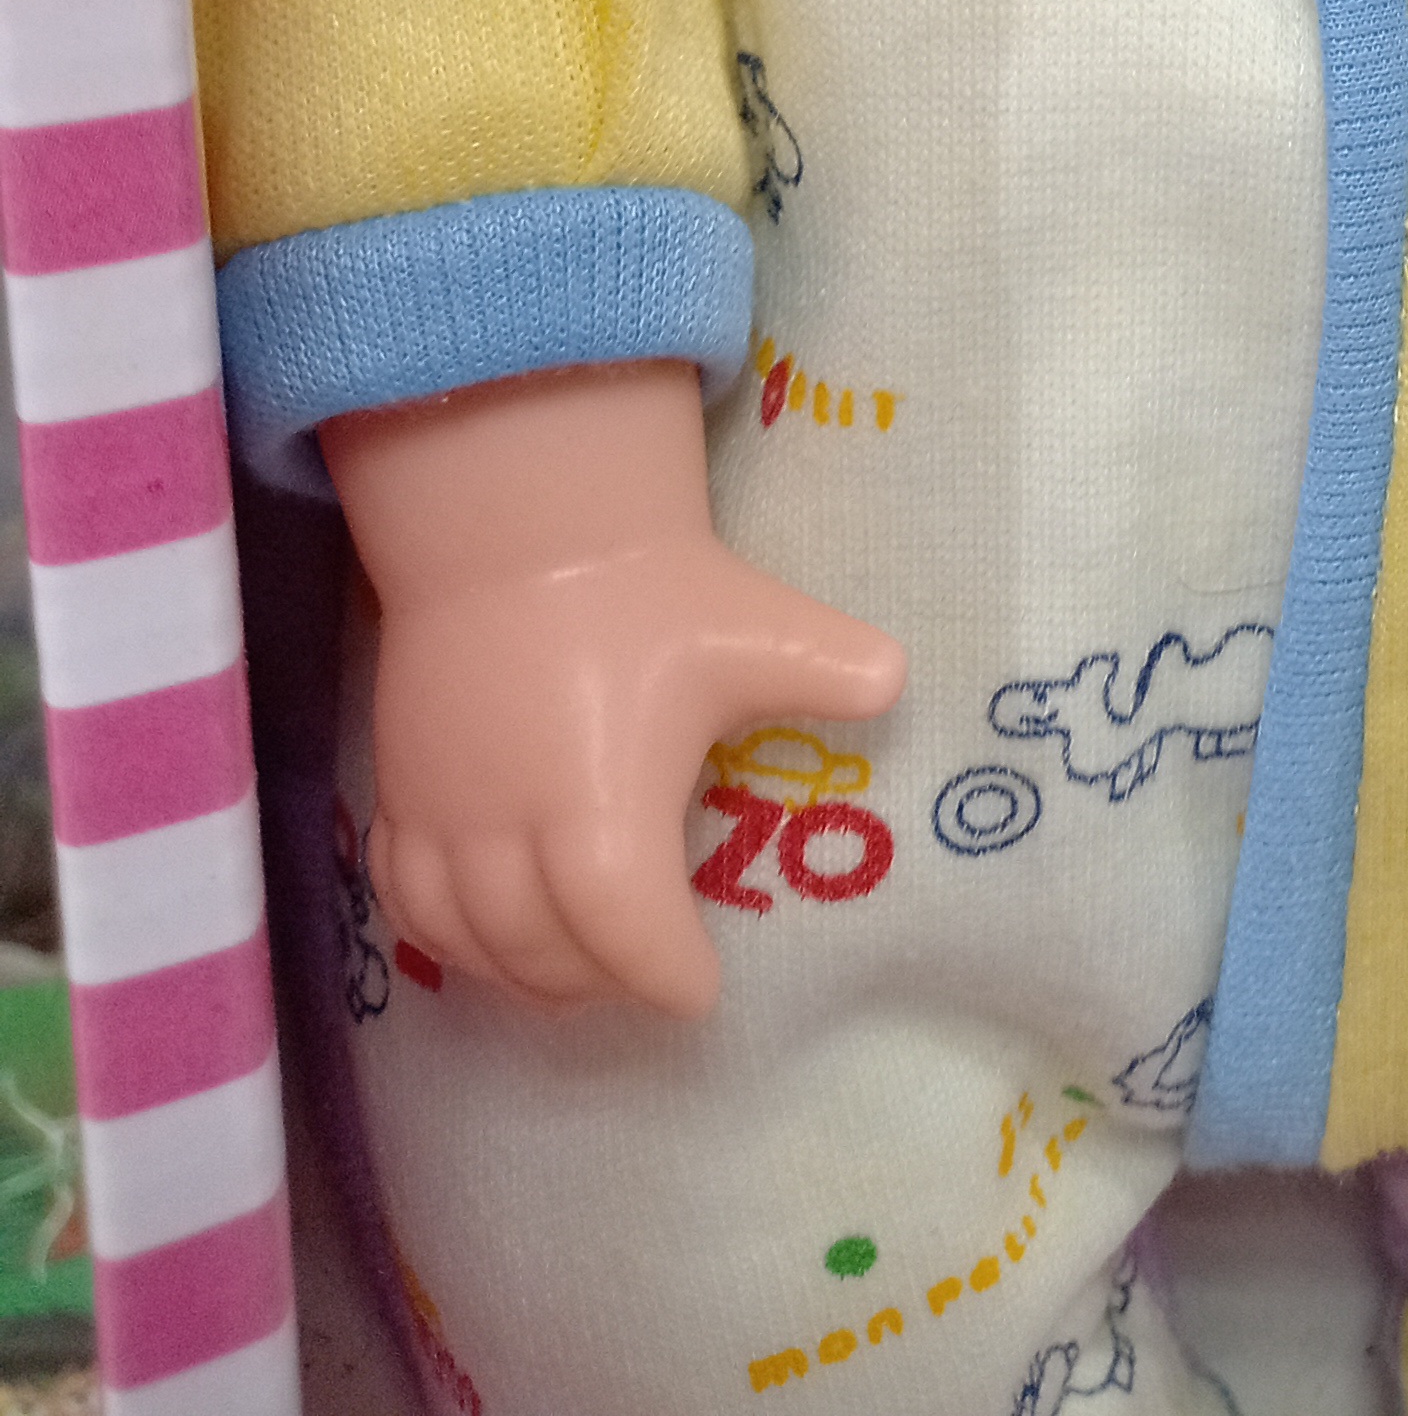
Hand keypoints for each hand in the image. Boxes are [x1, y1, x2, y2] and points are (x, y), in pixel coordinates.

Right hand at [323, 361, 904, 1016]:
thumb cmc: (645, 589)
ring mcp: (444, 816)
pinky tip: (486, 936)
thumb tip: (901, 682)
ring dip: (521, 975)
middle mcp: (512, 832)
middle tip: (643, 978)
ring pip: (469, 942)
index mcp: (603, 811)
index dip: (667, 977)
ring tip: (574, 975)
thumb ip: (829, 667)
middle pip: (546, 955)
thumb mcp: (750, 625)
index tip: (701, 992)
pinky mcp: (397, 789)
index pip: (629, 940)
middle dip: (599, 983)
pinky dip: (445, 936)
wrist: (516, 526)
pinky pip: (404, 898)